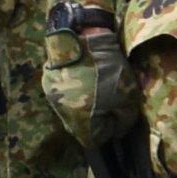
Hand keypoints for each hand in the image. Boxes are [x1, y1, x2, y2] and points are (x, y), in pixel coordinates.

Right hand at [44, 21, 135, 153]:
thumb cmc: (109, 69)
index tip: (116, 118)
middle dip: (93, 120)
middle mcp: (62, 113)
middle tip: (107, 103)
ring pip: (70, 111)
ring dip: (81, 106)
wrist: (84, 36)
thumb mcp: (129, 97)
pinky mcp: (47, 82)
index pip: (94, 141)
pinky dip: (72, 91)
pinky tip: (82, 78)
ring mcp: (52, 97)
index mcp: (81, 121)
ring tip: (94, 89)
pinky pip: (62, 95)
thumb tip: (117, 131)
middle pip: (79, 127)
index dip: (108, 132)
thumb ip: (124, 121)